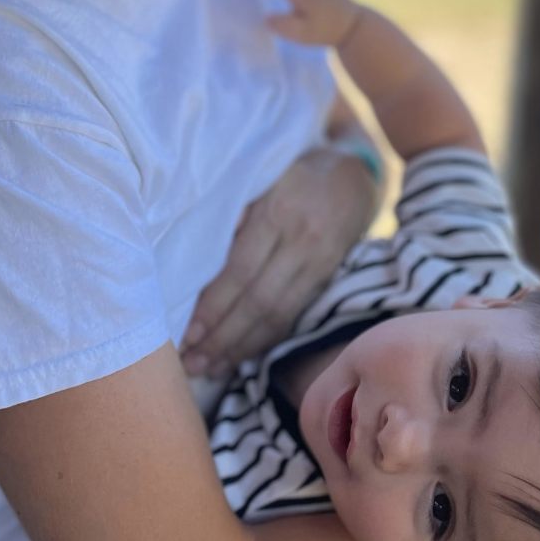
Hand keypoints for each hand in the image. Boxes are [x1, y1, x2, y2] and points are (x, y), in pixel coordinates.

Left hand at [180, 146, 375, 375]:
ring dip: (242, 348)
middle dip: (222, 339)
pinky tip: (242, 355)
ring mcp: (319, 263)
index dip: (213, 308)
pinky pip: (293, 314)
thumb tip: (197, 254)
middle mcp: (301, 242)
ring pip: (278, 315)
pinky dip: (266, 339)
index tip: (186, 335)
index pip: (240, 271)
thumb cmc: (291, 171)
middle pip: (259, 302)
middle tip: (192, 364)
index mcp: (278, 212)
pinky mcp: (328, 278)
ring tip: (211, 369)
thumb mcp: (260, 175)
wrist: (353, 172)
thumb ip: (233, 211)